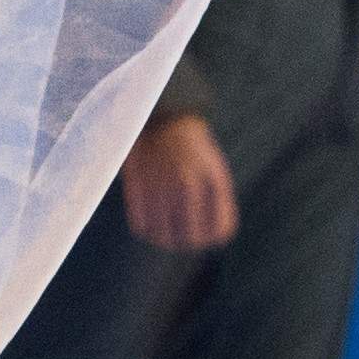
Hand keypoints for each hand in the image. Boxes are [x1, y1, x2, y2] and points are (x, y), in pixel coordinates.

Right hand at [118, 114, 238, 252]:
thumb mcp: (214, 170)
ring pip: (164, 236)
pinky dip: (145, 228)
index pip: (221, 231)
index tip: (203, 233)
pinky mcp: (138, 184)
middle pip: (192, 239)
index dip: (212, 237)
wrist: (162, 115)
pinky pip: (142, 225)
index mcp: (214, 180)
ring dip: (163, 238)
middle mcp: (190, 184)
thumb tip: (211, 237)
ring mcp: (163, 184)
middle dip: (187, 243)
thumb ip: (217, 203)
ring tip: (162, 231)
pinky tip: (148, 220)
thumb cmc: (191, 149)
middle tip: (179, 238)